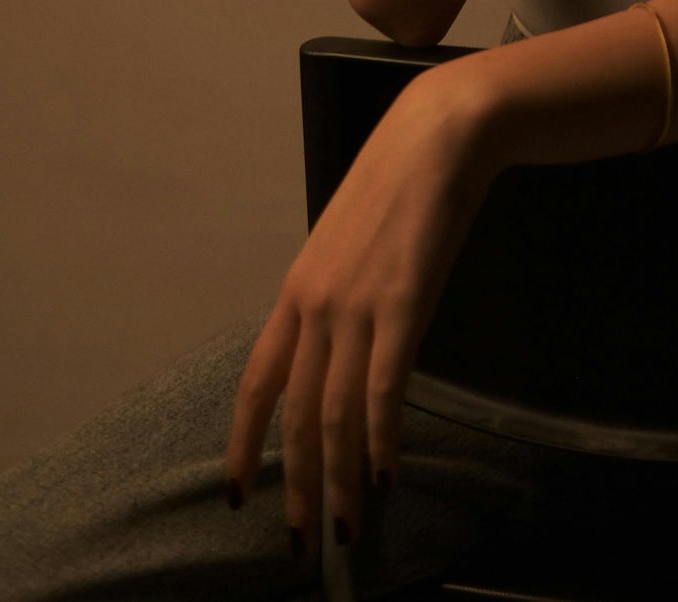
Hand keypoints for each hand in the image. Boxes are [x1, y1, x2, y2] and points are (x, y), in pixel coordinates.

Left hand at [224, 66, 494, 551]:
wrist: (436, 136)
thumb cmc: (397, 184)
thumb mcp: (348, 243)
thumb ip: (336, 296)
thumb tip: (340, 348)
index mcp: (296, 290)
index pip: (257, 382)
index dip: (243, 443)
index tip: (241, 495)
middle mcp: (315, 304)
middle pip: (293, 415)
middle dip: (296, 486)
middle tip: (301, 541)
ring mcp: (356, 305)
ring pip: (334, 414)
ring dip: (341, 478)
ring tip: (350, 526)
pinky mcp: (402, 303)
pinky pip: (384, 389)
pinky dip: (382, 438)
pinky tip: (387, 473)